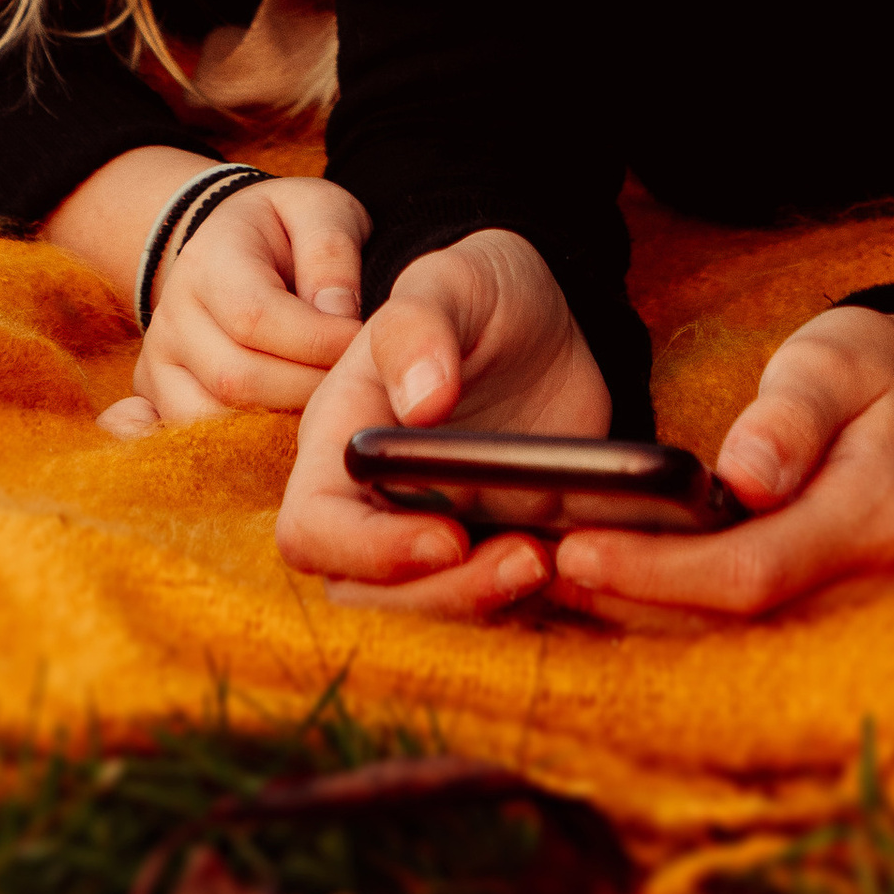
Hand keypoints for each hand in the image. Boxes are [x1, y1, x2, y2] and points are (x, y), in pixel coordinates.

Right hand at [43, 146, 364, 435]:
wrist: (225, 243)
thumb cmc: (284, 229)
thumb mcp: (318, 210)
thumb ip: (331, 254)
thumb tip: (340, 319)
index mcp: (209, 262)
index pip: (255, 318)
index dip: (317, 342)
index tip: (364, 342)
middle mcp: (172, 318)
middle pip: (237, 379)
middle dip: (308, 389)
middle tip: (354, 381)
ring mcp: (158, 365)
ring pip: (214, 421)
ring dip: (280, 424)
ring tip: (324, 404)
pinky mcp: (157, 401)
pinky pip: (194, 440)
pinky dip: (243, 447)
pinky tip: (285, 433)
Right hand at [274, 229, 609, 617]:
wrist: (541, 319)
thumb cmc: (476, 292)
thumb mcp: (450, 283)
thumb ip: (419, 327)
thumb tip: (421, 404)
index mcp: (338, 441)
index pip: (313, 528)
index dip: (367, 551)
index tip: (447, 535)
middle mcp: (372, 502)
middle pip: (367, 593)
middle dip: (444, 594)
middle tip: (527, 557)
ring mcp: (429, 532)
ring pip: (428, 610)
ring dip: (485, 604)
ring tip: (550, 559)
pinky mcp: (488, 548)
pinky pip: (494, 603)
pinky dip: (533, 601)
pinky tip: (580, 562)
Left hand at [553, 308, 893, 615]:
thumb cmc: (881, 373)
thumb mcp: (839, 358)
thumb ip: (792, 414)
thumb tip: (743, 477)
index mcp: (875, 521)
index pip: (751, 573)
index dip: (659, 572)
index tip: (579, 549)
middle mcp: (873, 591)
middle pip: (731, 625)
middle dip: (633, 601)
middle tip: (543, 566)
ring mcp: (857, 619)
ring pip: (730, 643)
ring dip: (643, 616)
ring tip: (559, 576)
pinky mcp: (830, 624)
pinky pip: (743, 636)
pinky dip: (674, 615)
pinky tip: (612, 587)